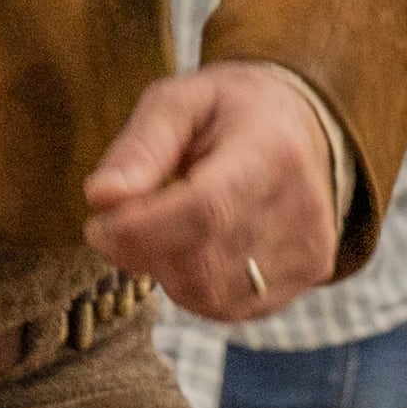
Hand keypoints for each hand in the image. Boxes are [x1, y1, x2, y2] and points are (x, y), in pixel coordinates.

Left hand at [83, 61, 343, 321]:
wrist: (309, 127)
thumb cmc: (231, 111)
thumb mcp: (181, 100)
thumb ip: (139, 146)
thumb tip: (100, 196)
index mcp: (272, 149)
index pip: (207, 209)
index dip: (142, 230)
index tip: (98, 226)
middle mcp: (301, 206)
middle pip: (203, 260)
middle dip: (140, 251)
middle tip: (113, 226)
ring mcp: (309, 248)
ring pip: (211, 294)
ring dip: (162, 271)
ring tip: (155, 231)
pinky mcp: (307, 276)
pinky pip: (228, 306)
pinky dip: (190, 286)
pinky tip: (186, 250)